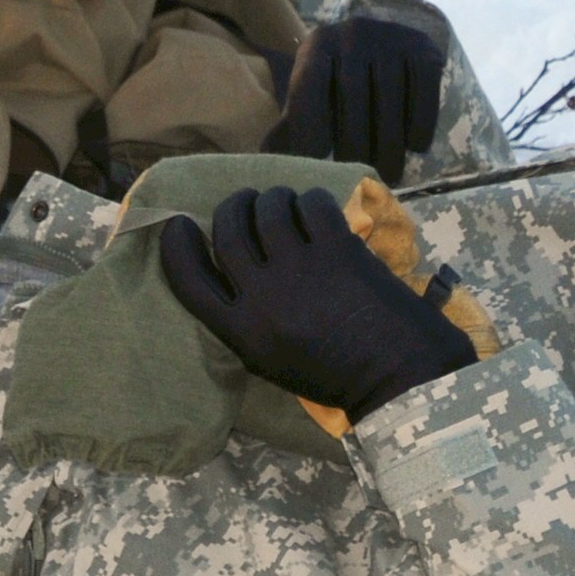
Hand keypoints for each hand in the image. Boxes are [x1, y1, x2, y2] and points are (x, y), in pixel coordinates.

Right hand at [155, 186, 476, 422]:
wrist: (397, 377)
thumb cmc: (334, 372)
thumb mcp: (270, 358)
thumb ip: (244, 316)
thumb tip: (234, 262)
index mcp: (243, 333)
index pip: (189, 281)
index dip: (176, 247)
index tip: (178, 225)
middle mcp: (264, 298)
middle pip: (227, 232)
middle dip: (231, 207)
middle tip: (243, 202)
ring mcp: (301, 271)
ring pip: (269, 209)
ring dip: (273, 198)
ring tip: (283, 204)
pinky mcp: (338, 250)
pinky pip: (311, 204)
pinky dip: (310, 199)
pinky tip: (316, 210)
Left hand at [279, 15, 444, 183]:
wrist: (386, 46)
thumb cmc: (339, 86)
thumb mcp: (313, 99)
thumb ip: (291, 130)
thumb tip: (268, 164)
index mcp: (317, 45)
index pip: (310, 86)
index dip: (311, 127)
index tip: (317, 163)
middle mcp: (352, 33)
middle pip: (352, 97)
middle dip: (356, 145)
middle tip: (361, 178)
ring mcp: (390, 37)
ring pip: (390, 98)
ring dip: (390, 143)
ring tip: (391, 174)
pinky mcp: (423, 47)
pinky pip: (423, 90)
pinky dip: (421, 122)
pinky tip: (416, 147)